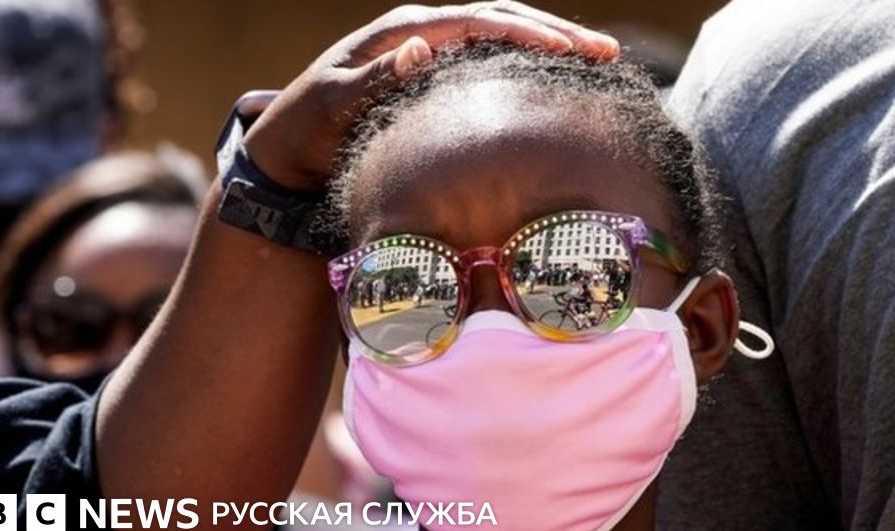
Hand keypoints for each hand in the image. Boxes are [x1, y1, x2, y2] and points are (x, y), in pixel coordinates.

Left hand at [245, 1, 619, 190]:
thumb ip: (375, 78)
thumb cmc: (307, 128)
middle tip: (606, 52)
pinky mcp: (433, 79)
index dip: (526, 32)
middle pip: (501, 18)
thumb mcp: (333, 104)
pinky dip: (525, 65)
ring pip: (501, 37)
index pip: (477, 20)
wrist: (288, 149)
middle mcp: (420, 34)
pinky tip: (554, 81)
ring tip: (597, 60)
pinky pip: (488, 62)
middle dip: (555, 32)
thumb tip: (422, 47)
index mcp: (402, 31)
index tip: (569, 49)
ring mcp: (429, 54)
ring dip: (548, 44)